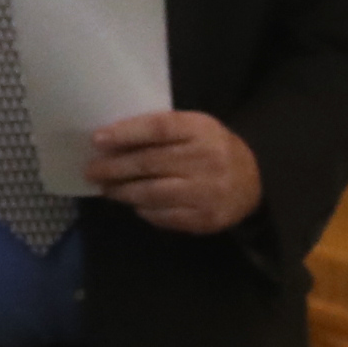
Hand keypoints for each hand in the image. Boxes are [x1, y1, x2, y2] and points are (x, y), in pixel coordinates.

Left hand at [86, 111, 262, 234]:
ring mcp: (207, 192)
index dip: (126, 133)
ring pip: (153, 193)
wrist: (255, 182)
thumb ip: (163, 132)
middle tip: (92, 170)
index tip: (97, 140)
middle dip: (115, 167)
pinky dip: (144, 210)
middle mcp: (207, 159)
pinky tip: (134, 204)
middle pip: (150, 162)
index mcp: (203, 130)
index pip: (159, 128)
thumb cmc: (214, 150)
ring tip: (108, 189)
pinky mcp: (205, 218)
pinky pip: (164, 215)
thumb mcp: (196, 129)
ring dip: (124, 191)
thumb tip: (114, 141)